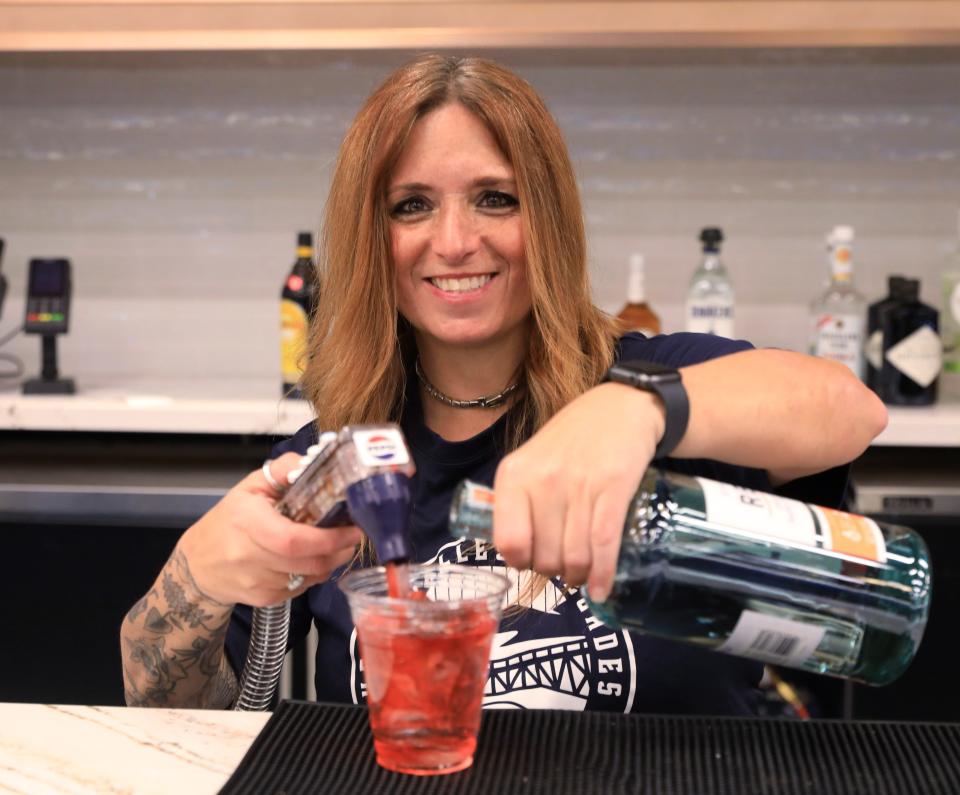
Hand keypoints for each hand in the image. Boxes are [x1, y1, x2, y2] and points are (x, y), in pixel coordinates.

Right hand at [177, 452, 362, 606]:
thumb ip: (282, 470)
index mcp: (246, 521)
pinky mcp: (261, 599)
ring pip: (307, 577)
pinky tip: (311, 561)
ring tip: (336, 547)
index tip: (352, 529)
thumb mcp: (250, 487)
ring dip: (329, 563)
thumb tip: (310, 462)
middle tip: (352, 537)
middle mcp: (247, 555)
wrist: (196, 564)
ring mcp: (254, 581)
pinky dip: (313, 576)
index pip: (292, 539)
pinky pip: (299, 589)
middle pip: (306, 562)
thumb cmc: (228, 521)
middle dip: (337, 551)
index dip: (327, 538)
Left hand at [492, 383, 664, 601]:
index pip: (508, 541)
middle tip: (562, 567)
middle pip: (544, 556)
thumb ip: (519, 501)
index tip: (531, 562)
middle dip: (554, 572)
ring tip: (581, 576)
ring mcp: (579, 485)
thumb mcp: (532, 461)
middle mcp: (543, 480)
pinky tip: (601, 589)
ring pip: (574, 556)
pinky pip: (603, 545)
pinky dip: (603, 575)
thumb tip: (517, 554)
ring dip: (578, 577)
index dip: (521, 562)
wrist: (620, 408)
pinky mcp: (614, 488)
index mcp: (514, 475)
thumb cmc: (571, 440)